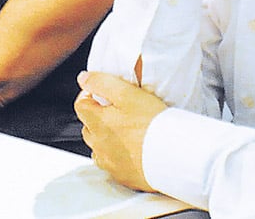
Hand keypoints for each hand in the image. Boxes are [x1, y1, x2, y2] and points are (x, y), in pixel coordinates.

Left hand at [75, 71, 167, 192]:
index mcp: (97, 122)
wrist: (174, 156)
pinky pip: (113, 163)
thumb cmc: (153, 125)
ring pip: (99, 146)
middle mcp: (98, 144)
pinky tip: (133, 149)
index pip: (80, 104)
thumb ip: (101, 83)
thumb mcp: (127, 93)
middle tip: (119, 110)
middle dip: (98, 116)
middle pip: (89, 126)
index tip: (103, 93)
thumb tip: (83, 79)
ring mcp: (109, 162)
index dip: (90, 95)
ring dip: (107, 137)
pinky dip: (118, 155)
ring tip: (128, 130)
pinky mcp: (123, 175)